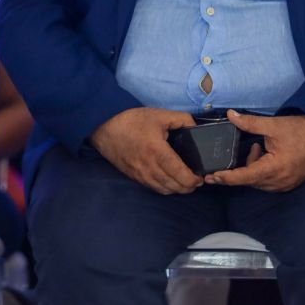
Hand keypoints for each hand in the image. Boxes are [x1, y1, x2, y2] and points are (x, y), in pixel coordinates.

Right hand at [88, 107, 202, 194]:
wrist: (104, 127)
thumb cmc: (132, 121)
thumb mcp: (159, 115)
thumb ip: (182, 119)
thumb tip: (196, 128)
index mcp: (158, 152)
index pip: (181, 174)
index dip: (194, 180)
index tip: (201, 176)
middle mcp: (150, 167)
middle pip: (175, 186)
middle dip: (189, 186)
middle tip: (197, 180)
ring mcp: (141, 174)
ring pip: (165, 190)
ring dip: (178, 189)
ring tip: (185, 183)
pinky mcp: (134, 176)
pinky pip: (154, 188)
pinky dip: (165, 189)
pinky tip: (169, 182)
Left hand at [207, 110, 304, 191]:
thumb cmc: (300, 131)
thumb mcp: (273, 125)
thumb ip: (249, 123)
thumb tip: (230, 115)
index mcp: (275, 168)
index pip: (245, 177)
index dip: (227, 178)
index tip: (211, 177)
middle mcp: (280, 180)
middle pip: (249, 180)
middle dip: (241, 167)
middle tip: (247, 149)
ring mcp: (285, 184)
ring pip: (258, 182)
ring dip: (252, 168)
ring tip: (259, 149)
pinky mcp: (289, 183)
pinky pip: (267, 182)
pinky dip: (261, 171)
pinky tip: (265, 156)